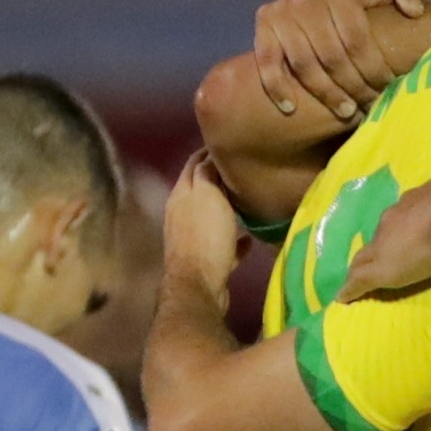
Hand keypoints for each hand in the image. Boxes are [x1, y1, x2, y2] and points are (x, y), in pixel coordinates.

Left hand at [161, 153, 250, 293]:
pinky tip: (249, 239)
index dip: (208, 152)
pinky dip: (233, 239)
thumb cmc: (205, 236)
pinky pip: (221, 244)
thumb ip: (207, 174)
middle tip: (243, 172)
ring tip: (247, 203)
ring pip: (210, 217)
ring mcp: (191, 238)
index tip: (229, 145)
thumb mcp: (208, 196)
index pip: (193, 164)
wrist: (198, 285)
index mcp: (180, 194)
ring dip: (226, 210)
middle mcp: (180, 213)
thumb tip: (210, 156)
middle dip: (218, 180)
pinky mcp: (204, 260)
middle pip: (201, 190)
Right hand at [253, 0, 428, 123]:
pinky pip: (267, 63)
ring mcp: (281, 12)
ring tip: (347, 112)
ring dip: (326, 94)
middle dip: (355, 86)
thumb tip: (413, 10)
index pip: (357, 39)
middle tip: (369, 106)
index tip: (388, 87)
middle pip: (332, 56)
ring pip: (304, 66)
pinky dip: (277, 88)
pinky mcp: (263, 25)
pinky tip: (291, 107)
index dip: (375, 67)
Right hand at [339, 169, 430, 296]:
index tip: (354, 278)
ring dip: (401, 226)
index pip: (362, 255)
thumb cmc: (425, 247)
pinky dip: (423, 211)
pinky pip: (424, 200)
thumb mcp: (390, 271)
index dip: (357, 269)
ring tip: (409, 235)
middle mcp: (391, 214)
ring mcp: (414, 198)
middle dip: (379, 245)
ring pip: (401, 214)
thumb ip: (364, 278)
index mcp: (380, 236)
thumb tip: (338, 293)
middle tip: (385, 255)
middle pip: (380, 233)